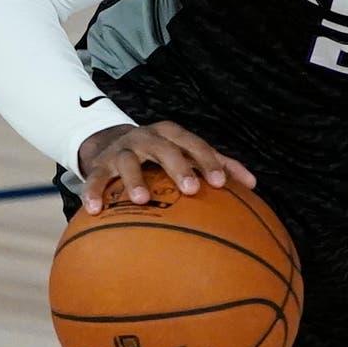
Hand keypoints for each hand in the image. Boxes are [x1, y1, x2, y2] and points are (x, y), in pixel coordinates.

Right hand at [76, 120, 255, 212]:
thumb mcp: (187, 152)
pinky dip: (93, 193)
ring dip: (135, 180)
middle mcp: (147, 138)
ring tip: (141, 200)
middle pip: (165, 149)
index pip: (194, 144)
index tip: (221, 184)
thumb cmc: (163, 154)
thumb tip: (254, 185)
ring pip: (128, 162)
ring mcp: (122, 150)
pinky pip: (95, 179)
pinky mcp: (100, 165)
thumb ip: (220, 165)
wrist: (113, 142)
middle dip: (179, 167)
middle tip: (192, 190)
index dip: (208, 161)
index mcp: (172, 134)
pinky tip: (95, 211)